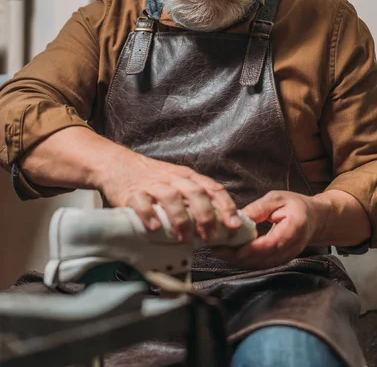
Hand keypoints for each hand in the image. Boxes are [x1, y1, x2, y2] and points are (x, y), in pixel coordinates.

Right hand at [96, 149, 241, 244]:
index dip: (226, 207)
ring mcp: (152, 185)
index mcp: (187, 177)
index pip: (213, 188)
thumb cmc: (152, 178)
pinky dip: (149, 214)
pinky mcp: (131, 192)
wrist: (118, 164)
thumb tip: (218, 225)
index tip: (234, 225)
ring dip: (180, 219)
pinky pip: (141, 202)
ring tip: (183, 238)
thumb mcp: (177, 182)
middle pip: (195, 193)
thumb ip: (194, 200)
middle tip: (209, 236)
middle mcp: (173, 179)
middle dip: (206, 216)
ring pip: (171, 198)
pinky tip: (154, 227)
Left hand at [212, 190, 319, 269]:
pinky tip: (231, 254)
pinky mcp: (279, 261)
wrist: (314, 219)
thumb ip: (258, 209)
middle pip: (262, 259)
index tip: (230, 247)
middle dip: (237, 256)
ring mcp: (285, 257)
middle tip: (216, 248)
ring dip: (238, 260)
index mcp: (293, 229)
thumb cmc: (296, 206)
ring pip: (259, 265)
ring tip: (219, 250)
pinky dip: (244, 261)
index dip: (249, 248)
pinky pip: (260, 264)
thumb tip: (238, 217)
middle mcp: (290, 247)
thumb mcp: (277, 199)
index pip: (269, 244)